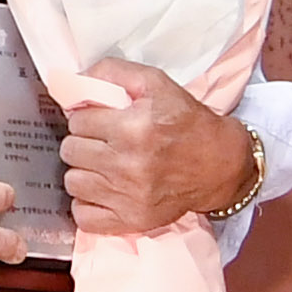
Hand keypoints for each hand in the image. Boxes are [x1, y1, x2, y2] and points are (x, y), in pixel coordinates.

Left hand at [63, 63, 255, 235]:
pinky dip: (89, 204)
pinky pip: (83, 215)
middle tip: (106, 143)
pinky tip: (106, 191)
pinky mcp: (131, 220)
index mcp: (134, 128)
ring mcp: (129, 196)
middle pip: (70, 151)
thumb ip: (113, 72)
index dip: (88, 119)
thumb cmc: (187, 121)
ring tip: (107, 166)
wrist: (221, 164)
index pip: (77, 121)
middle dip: (85, 143)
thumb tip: (70, 79)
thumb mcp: (157, 84)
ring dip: (85, 172)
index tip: (104, 122)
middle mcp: (129, 164)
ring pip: (72, 182)